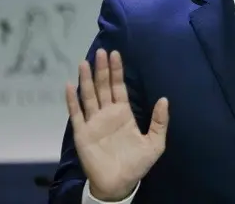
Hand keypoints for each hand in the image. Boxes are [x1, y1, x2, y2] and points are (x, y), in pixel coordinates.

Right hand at [65, 49, 168, 200]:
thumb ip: (160, 121)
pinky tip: (70, 86)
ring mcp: (93, 122)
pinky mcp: (82, 133)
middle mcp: (107, 114)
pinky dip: (72, 100)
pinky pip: (76, 114)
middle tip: (101, 51)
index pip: (118, 87)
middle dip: (102, 69)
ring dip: (86, 79)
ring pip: (89, 96)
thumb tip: (164, 99)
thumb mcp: (155, 143)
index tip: (116, 54)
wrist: (120, 184)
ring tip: (85, 62)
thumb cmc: (137, 164)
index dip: (117, 71)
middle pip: (103, 87)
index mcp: (123, 114)